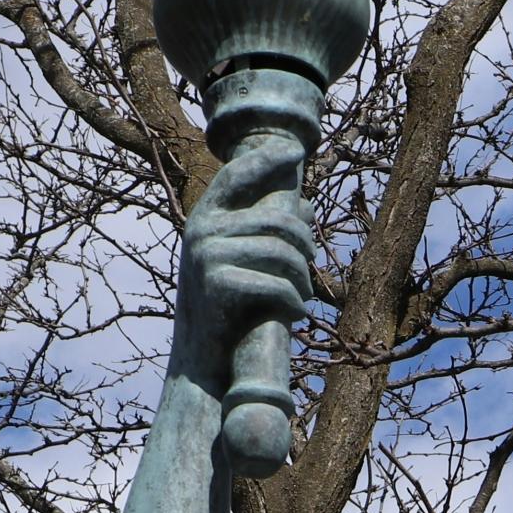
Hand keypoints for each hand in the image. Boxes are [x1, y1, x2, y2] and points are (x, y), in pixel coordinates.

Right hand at [171, 132, 313, 386]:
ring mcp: (207, 256)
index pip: (237, 175)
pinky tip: (298, 312)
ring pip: (283, 253)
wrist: (200, 361)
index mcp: (205, 218)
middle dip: (306, 245)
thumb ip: (267, 232)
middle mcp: (201, 230)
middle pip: (279, 222)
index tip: (296, 151)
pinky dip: (296, 301)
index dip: (266, 159)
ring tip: (305, 294)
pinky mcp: (218, 285)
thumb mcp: (243, 263)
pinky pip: (277, 284)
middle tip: (313, 265)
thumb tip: (307, 205)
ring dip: (304, 279)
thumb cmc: (226, 308)